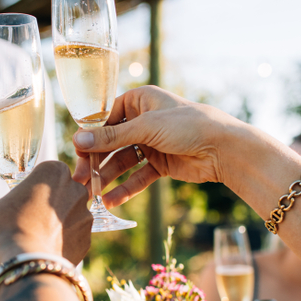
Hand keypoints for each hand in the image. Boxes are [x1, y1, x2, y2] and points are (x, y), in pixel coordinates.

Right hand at [0, 161, 91, 264]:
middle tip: (28, 218)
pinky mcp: (87, 241)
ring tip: (36, 238)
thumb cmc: (4, 229)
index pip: (46, 172)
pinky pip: (73, 238)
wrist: (26, 263)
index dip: (33, 186)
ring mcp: (85, 216)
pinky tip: (45, 250)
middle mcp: (76, 190)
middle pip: (62, 193)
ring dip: (57, 224)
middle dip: (49, 203)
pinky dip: (62, 243)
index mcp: (54, 171)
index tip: (22, 199)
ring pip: (70, 216)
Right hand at [70, 86, 235, 207]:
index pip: (105, 118)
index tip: (77, 154)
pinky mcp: (160, 164)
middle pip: (111, 142)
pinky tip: (112, 200)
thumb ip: (111, 137)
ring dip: (107, 178)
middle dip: (95, 161)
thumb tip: (77, 140)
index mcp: (139, 100)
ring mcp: (151, 143)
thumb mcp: (146, 127)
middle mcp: (143, 120)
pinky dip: (126, 188)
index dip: (90, 137)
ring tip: (92, 195)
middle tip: (81, 180)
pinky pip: (138, 176)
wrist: (223, 148)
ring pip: (122, 161)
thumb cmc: (188, 125)